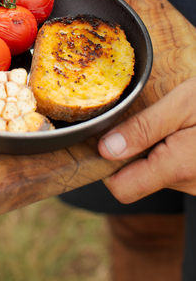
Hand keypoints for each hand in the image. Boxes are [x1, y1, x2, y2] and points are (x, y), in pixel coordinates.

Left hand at [98, 77, 195, 202]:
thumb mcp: (181, 104)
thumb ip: (143, 129)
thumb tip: (105, 150)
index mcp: (177, 167)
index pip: (121, 188)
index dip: (107, 163)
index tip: (108, 137)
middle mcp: (189, 186)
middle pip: (137, 179)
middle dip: (134, 152)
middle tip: (146, 119)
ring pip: (157, 175)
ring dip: (155, 151)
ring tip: (171, 123)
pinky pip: (177, 172)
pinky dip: (172, 153)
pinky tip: (185, 132)